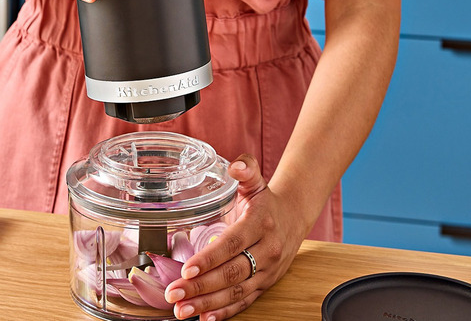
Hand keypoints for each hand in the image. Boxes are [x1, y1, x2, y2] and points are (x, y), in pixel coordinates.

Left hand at [164, 155, 303, 319]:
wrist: (295, 216)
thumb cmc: (266, 200)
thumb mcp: (256, 181)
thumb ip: (245, 168)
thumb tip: (235, 165)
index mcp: (259, 224)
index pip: (232, 244)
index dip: (210, 258)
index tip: (187, 270)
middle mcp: (267, 250)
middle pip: (232, 273)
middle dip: (201, 287)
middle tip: (174, 294)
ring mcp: (267, 270)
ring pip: (237, 292)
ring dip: (208, 304)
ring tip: (182, 311)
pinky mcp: (266, 284)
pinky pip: (246, 301)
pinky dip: (225, 312)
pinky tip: (205, 318)